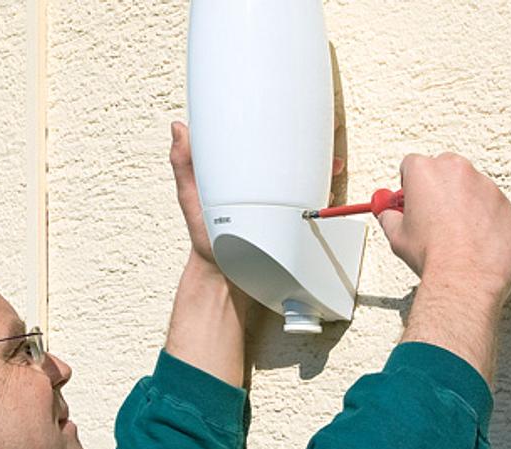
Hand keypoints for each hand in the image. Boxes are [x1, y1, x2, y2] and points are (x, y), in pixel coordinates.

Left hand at [169, 121, 345, 268]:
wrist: (226, 276)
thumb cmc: (207, 239)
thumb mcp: (191, 198)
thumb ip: (185, 165)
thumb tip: (178, 128)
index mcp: (242, 175)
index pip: (263, 141)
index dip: (280, 122)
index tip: (290, 110)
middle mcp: (265, 187)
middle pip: (293, 157)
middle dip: (312, 143)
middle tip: (325, 131)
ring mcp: (280, 203)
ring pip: (307, 178)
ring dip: (323, 168)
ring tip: (332, 164)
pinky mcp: (292, 221)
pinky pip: (312, 203)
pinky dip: (324, 194)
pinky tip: (331, 191)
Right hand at [377, 153, 510, 302]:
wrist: (466, 275)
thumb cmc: (432, 253)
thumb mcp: (397, 236)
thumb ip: (391, 218)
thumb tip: (390, 217)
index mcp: (426, 172)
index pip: (411, 164)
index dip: (408, 184)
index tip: (408, 199)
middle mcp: (457, 170)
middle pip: (443, 169)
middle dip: (436, 187)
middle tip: (429, 214)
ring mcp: (485, 185)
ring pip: (468, 187)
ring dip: (460, 203)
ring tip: (452, 234)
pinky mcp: (504, 203)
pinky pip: (488, 205)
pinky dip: (480, 217)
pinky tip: (470, 240)